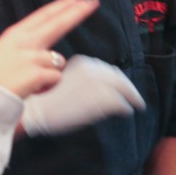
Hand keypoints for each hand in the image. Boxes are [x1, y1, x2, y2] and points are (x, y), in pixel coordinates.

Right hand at [0, 0, 98, 98]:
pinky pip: (55, 78)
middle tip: (92, 2)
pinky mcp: (37, 73)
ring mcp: (32, 56)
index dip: (61, 6)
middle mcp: (25, 41)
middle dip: (77, 12)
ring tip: (29, 81)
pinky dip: (48, 86)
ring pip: (58, 60)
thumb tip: (47, 52)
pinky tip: (32, 89)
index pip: (43, 15)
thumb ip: (24, 46)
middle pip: (58, 23)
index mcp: (15, 34)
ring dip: (50, 72)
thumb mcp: (3, 51)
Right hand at [20, 55, 145, 136]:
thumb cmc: (44, 99)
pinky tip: (128, 112)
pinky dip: (126, 107)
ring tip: (137, 105)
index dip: (115, 79)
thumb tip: (95, 89)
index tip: (121, 87)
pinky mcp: (103, 98)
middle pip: (118, 76)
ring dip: (132, 97)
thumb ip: (81, 79)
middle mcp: (93, 69)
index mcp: (83, 62)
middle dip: (127, 87)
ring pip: (123, 88)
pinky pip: (121, 103)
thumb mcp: (63, 79)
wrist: (38, 110)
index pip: (106, 69)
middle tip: (134, 96)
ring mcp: (100, 83)